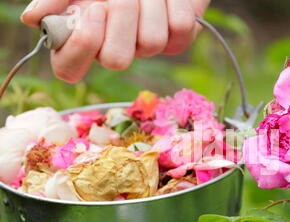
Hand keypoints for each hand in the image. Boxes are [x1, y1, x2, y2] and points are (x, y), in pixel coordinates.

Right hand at [21, 0, 209, 82]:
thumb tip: (32, 19)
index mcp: (85, 37)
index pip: (69, 68)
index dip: (80, 48)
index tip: (93, 9)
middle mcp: (116, 48)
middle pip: (116, 61)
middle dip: (121, 18)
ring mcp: (147, 47)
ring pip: (151, 43)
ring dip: (149, 5)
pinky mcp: (178, 39)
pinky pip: (178, 29)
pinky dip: (172, 2)